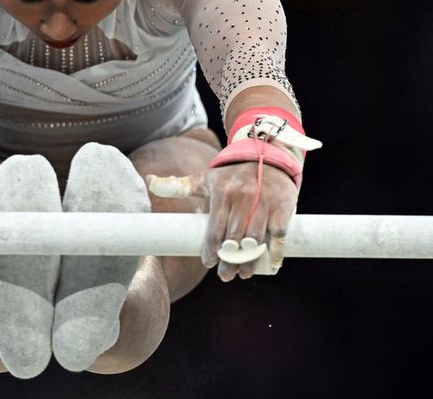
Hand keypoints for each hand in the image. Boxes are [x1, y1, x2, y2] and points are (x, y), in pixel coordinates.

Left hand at [148, 147, 298, 280]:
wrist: (266, 156)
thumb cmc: (231, 176)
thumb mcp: (206, 179)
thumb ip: (179, 185)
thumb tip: (149, 181)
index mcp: (222, 192)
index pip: (214, 229)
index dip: (211, 250)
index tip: (208, 262)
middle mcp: (243, 197)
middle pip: (234, 239)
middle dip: (229, 261)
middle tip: (225, 275)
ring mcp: (265, 201)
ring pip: (256, 240)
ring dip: (250, 262)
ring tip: (243, 273)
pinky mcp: (284, 205)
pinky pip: (280, 233)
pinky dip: (276, 251)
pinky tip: (271, 264)